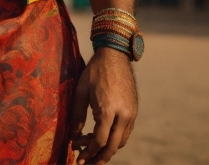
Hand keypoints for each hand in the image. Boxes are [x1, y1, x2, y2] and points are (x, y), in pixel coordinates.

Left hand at [71, 47, 136, 164]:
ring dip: (107, 149)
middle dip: (99, 158)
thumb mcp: (81, 91)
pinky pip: (125, 132)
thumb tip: (74, 136)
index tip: (78, 156)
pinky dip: (114, 139)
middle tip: (86, 162)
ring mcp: (131, 114)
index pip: (99, 140)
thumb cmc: (95, 72)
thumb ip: (77, 115)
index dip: (88, 152)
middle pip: (112, 146)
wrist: (115, 55)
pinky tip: (102, 137)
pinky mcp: (134, 111)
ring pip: (121, 142)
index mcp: (108, 110)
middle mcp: (123, 115)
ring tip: (92, 150)